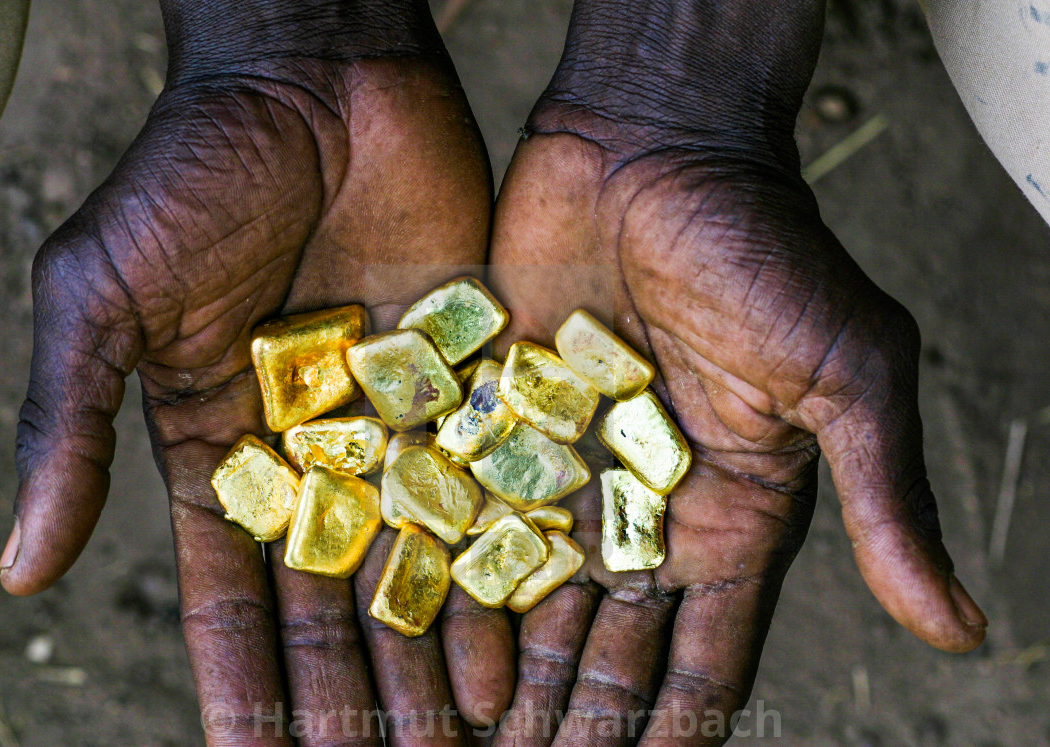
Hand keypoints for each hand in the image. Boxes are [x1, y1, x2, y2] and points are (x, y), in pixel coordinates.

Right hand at [0, 2, 502, 742]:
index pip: (229, 593)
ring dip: (428, 654)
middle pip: (334, 597)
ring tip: (453, 742)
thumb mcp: (103, 300)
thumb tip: (20, 571)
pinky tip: (514, 641)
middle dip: (350, 694)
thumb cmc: (192, 172)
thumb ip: (73, 428)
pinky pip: (486, 489)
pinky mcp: (469, 379)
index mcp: (222, 443)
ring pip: (419, 561)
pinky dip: (498, 565)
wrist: (312, 74)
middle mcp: (316, 447)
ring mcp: (398, 419)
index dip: (242, 680)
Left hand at [478, 2, 986, 743]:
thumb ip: (886, 503)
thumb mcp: (847, 378)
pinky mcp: (492, 419)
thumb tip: (963, 630)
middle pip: (605, 642)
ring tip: (461, 735)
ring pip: (525, 595)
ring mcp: (559, 465)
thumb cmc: (763, 251)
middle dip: (572, 713)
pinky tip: (417, 637)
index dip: (671, 722)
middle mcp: (638, 503)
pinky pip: (461, 516)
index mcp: (728, 512)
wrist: (654, 146)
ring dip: (502, 668)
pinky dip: (442, 579)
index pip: (701, 651)